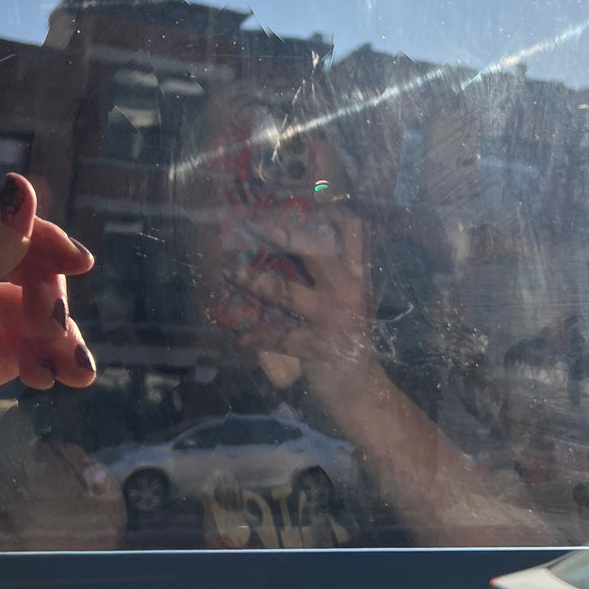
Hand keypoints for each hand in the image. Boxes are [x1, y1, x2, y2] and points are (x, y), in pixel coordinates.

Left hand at [217, 194, 374, 394]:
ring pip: (287, 292)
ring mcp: (334, 320)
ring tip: (228, 271)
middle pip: (315, 250)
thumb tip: (295, 245)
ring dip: (253, 281)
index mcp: (358, 276)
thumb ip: (332, 274)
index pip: (353, 231)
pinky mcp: (318, 347)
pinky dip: (256, 337)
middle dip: (281, 232)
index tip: (297, 199)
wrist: (361, 389)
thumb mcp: (350, 301)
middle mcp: (349, 292)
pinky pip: (279, 338)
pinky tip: (238, 337)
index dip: (327, 211)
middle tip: (250, 222)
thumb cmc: (348, 338)